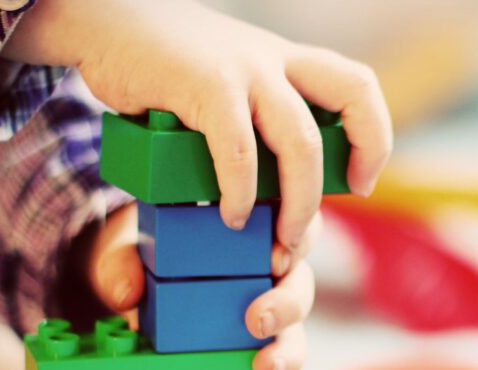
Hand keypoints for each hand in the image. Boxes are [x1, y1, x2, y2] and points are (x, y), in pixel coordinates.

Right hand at [4, 0, 391, 259]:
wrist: (104, 23)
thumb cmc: (165, 69)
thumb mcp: (228, 83)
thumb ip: (255, 120)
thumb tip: (272, 189)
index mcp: (287, 61)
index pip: (358, 87)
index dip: (373, 135)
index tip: (360, 181)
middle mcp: (275, 60)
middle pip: (354, 96)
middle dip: (361, 159)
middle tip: (330, 211)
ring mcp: (244, 69)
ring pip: (300, 142)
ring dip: (299, 201)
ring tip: (279, 238)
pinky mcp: (205, 85)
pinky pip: (238, 150)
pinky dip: (239, 192)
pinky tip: (229, 214)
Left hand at [86, 203, 319, 369]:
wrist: (133, 286)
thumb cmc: (144, 253)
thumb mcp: (127, 249)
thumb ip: (120, 262)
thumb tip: (126, 293)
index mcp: (252, 228)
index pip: (293, 226)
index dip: (298, 240)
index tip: (274, 259)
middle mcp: (269, 268)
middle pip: (300, 280)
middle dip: (289, 302)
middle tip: (259, 319)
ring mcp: (269, 307)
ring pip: (296, 326)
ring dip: (288, 348)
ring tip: (265, 367)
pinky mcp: (260, 342)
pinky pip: (281, 358)